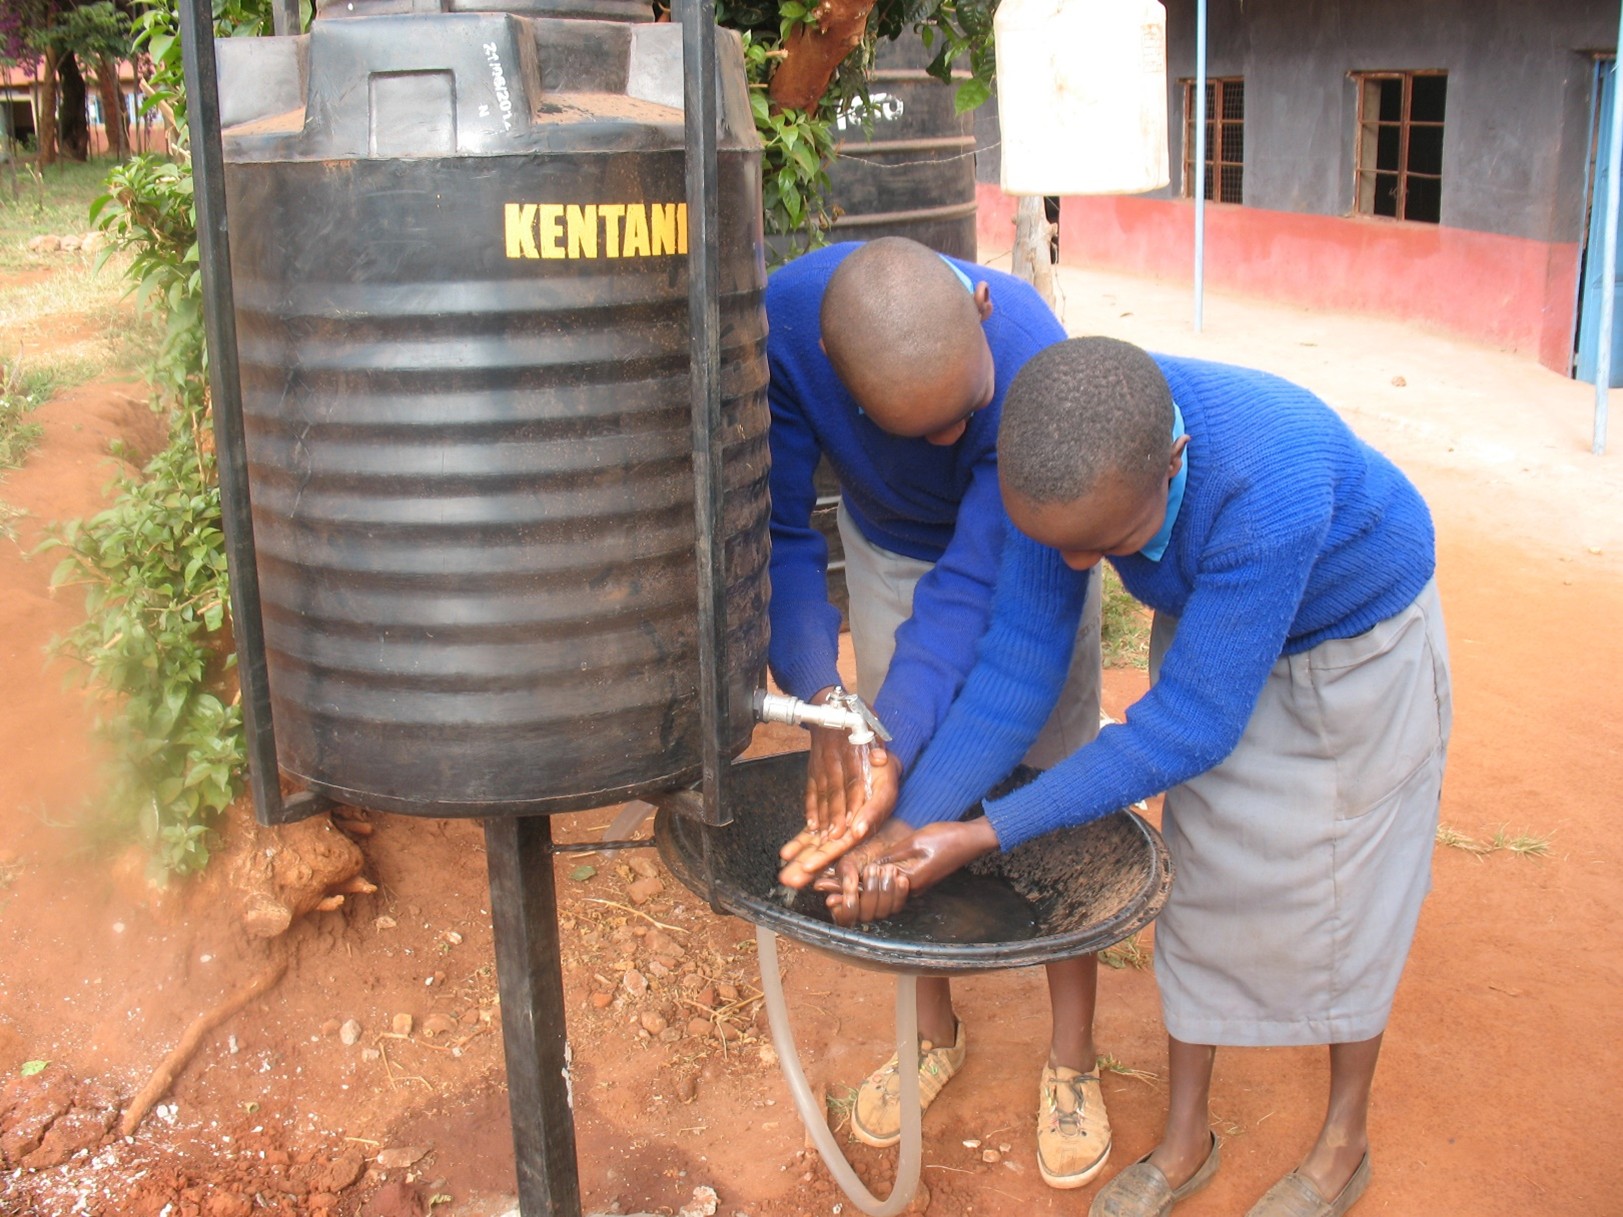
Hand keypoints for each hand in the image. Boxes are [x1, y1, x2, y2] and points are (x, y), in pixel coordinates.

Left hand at [777, 739, 900, 887]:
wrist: (877, 758)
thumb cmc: (883, 769)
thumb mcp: (885, 782)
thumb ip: (873, 807)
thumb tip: (857, 831)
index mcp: (868, 825)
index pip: (844, 844)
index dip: (826, 856)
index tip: (808, 866)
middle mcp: (854, 829)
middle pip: (830, 850)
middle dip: (809, 864)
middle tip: (790, 880)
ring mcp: (842, 824)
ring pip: (820, 844)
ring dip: (802, 857)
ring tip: (784, 874)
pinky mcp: (832, 817)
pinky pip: (815, 832)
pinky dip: (801, 842)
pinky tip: (786, 853)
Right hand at [801, 688, 872, 833]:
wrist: (825, 705)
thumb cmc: (852, 715)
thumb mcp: (869, 721)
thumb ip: (876, 741)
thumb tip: (881, 759)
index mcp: (850, 748)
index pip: (853, 777)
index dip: (853, 799)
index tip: (854, 818)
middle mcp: (833, 758)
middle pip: (835, 790)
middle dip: (835, 814)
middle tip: (837, 836)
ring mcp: (820, 764)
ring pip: (821, 793)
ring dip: (822, 816)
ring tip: (824, 836)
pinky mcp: (812, 768)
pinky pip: (810, 790)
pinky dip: (809, 807)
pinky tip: (811, 823)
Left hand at [816, 818, 999, 925]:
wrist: (972, 839)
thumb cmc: (946, 837)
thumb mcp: (916, 841)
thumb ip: (892, 856)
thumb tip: (868, 868)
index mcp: (909, 881)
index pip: (871, 892)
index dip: (848, 892)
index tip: (828, 892)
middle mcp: (910, 889)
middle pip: (873, 902)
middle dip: (847, 898)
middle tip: (824, 894)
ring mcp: (914, 886)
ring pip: (880, 899)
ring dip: (858, 896)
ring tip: (834, 893)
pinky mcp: (916, 881)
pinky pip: (889, 890)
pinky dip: (871, 889)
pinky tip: (859, 882)